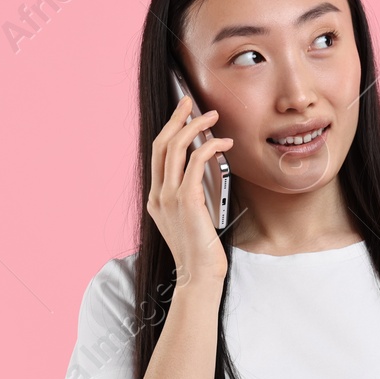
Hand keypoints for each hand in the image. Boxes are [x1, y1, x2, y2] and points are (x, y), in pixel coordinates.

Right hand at [147, 95, 232, 285]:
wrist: (199, 276)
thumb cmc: (201, 251)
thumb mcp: (190, 219)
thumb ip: (191, 196)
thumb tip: (206, 171)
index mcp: (156, 198)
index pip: (158, 154)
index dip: (169, 129)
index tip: (182, 114)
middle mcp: (159, 194)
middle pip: (161, 144)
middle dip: (176, 119)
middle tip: (191, 102)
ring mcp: (169, 197)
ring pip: (176, 148)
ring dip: (195, 127)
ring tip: (211, 117)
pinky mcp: (187, 201)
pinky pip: (196, 163)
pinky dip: (209, 147)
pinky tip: (223, 144)